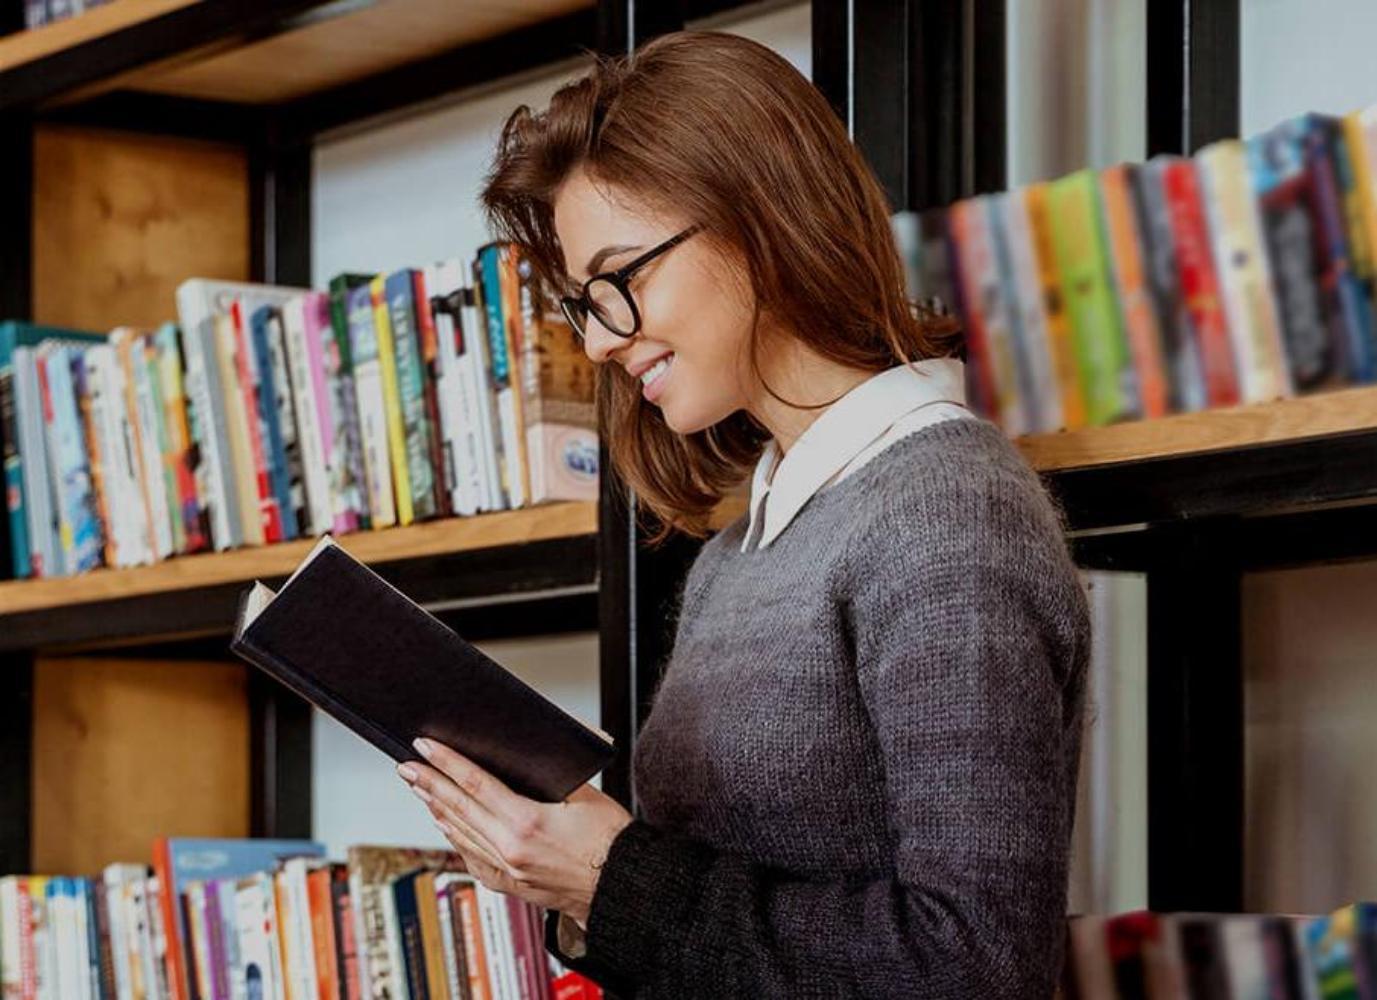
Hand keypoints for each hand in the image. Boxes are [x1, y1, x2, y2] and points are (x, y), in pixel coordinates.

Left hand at [397, 737, 632, 926]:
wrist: (622, 887)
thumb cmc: (611, 840)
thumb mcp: (585, 794)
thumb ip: (551, 773)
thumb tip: (526, 751)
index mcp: (528, 823)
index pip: (475, 785)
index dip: (447, 763)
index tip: (425, 747)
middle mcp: (511, 850)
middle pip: (459, 809)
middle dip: (430, 783)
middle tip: (407, 765)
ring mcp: (509, 870)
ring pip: (462, 834)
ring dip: (437, 808)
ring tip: (419, 788)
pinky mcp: (512, 884)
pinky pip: (473, 858)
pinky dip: (456, 838)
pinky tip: (446, 825)